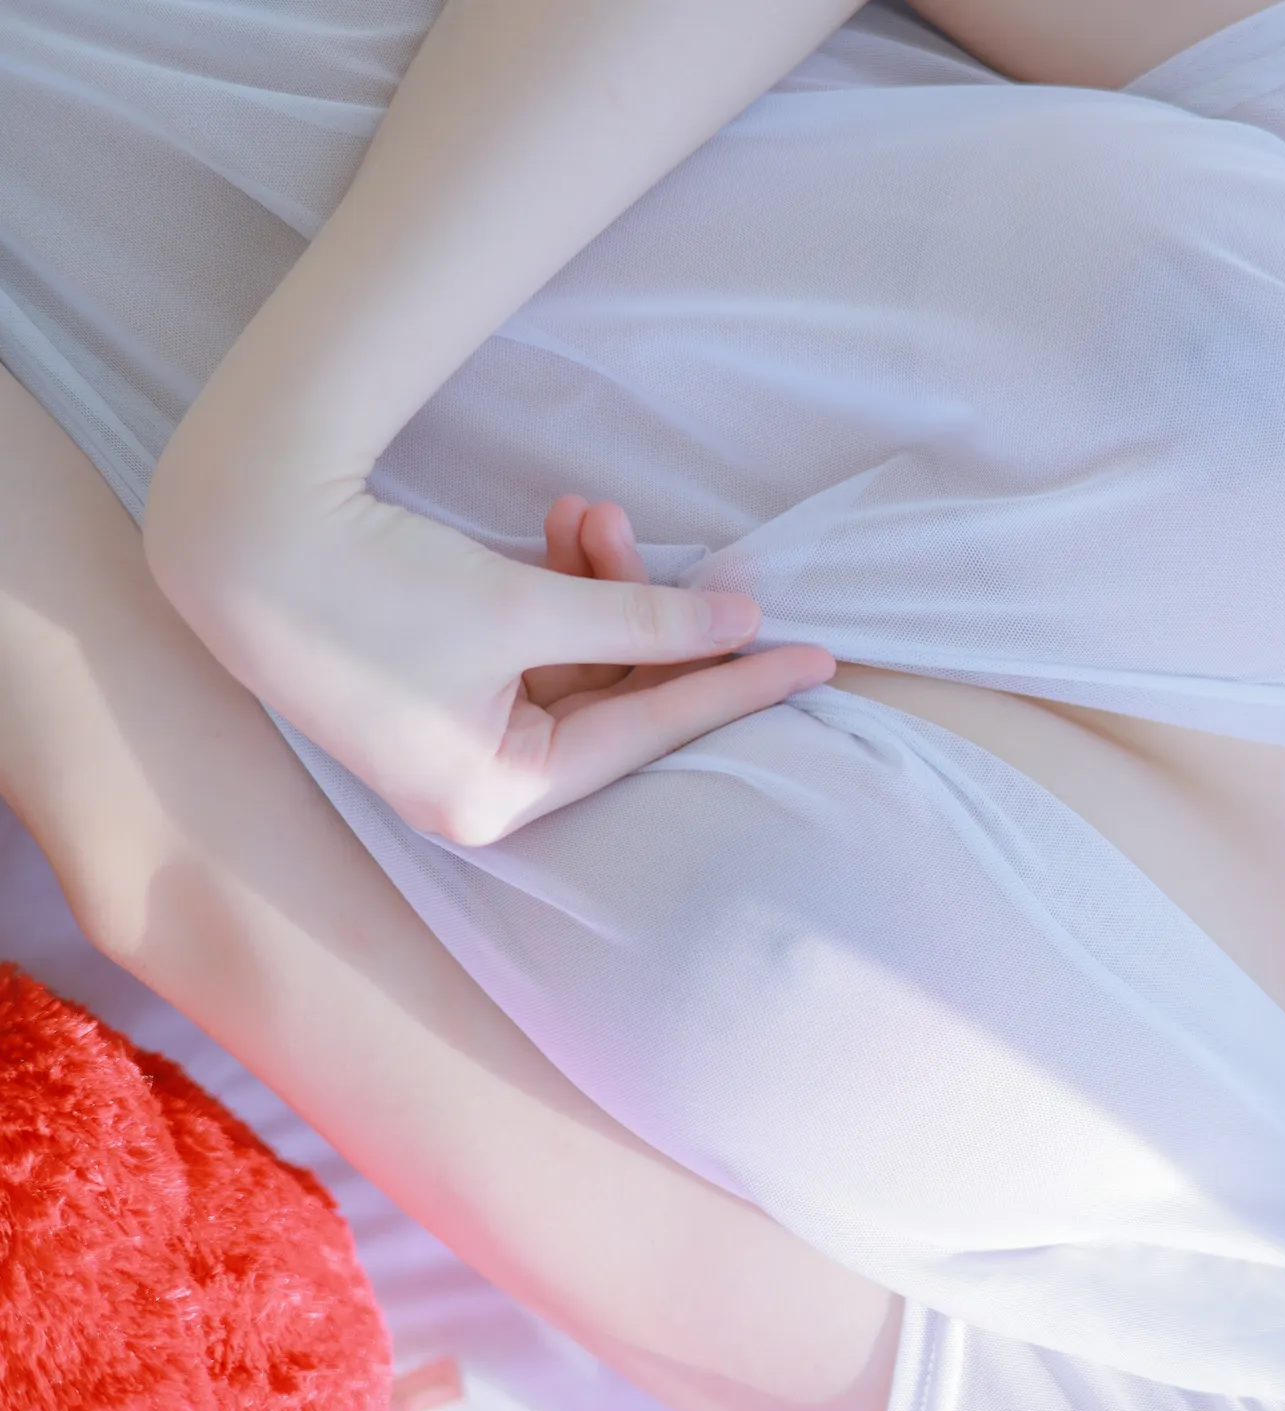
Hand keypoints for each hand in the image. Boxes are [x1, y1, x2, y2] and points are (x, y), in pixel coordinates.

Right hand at [143, 477, 834, 846]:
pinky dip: (553, 585)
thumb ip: (645, 621)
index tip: (819, 659)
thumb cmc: (374, 585)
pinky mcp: (434, 686)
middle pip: (614, 702)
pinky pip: (529, 644)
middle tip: (675, 547)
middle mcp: (476, 785)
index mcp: (497, 798)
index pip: (649, 736)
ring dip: (598, 583)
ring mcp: (452, 739)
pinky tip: (563, 521)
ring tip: (591, 510)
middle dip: (648, 615)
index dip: (738, 687)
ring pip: (574, 662)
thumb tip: (742, 622)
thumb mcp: (526, 607)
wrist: (235, 530)